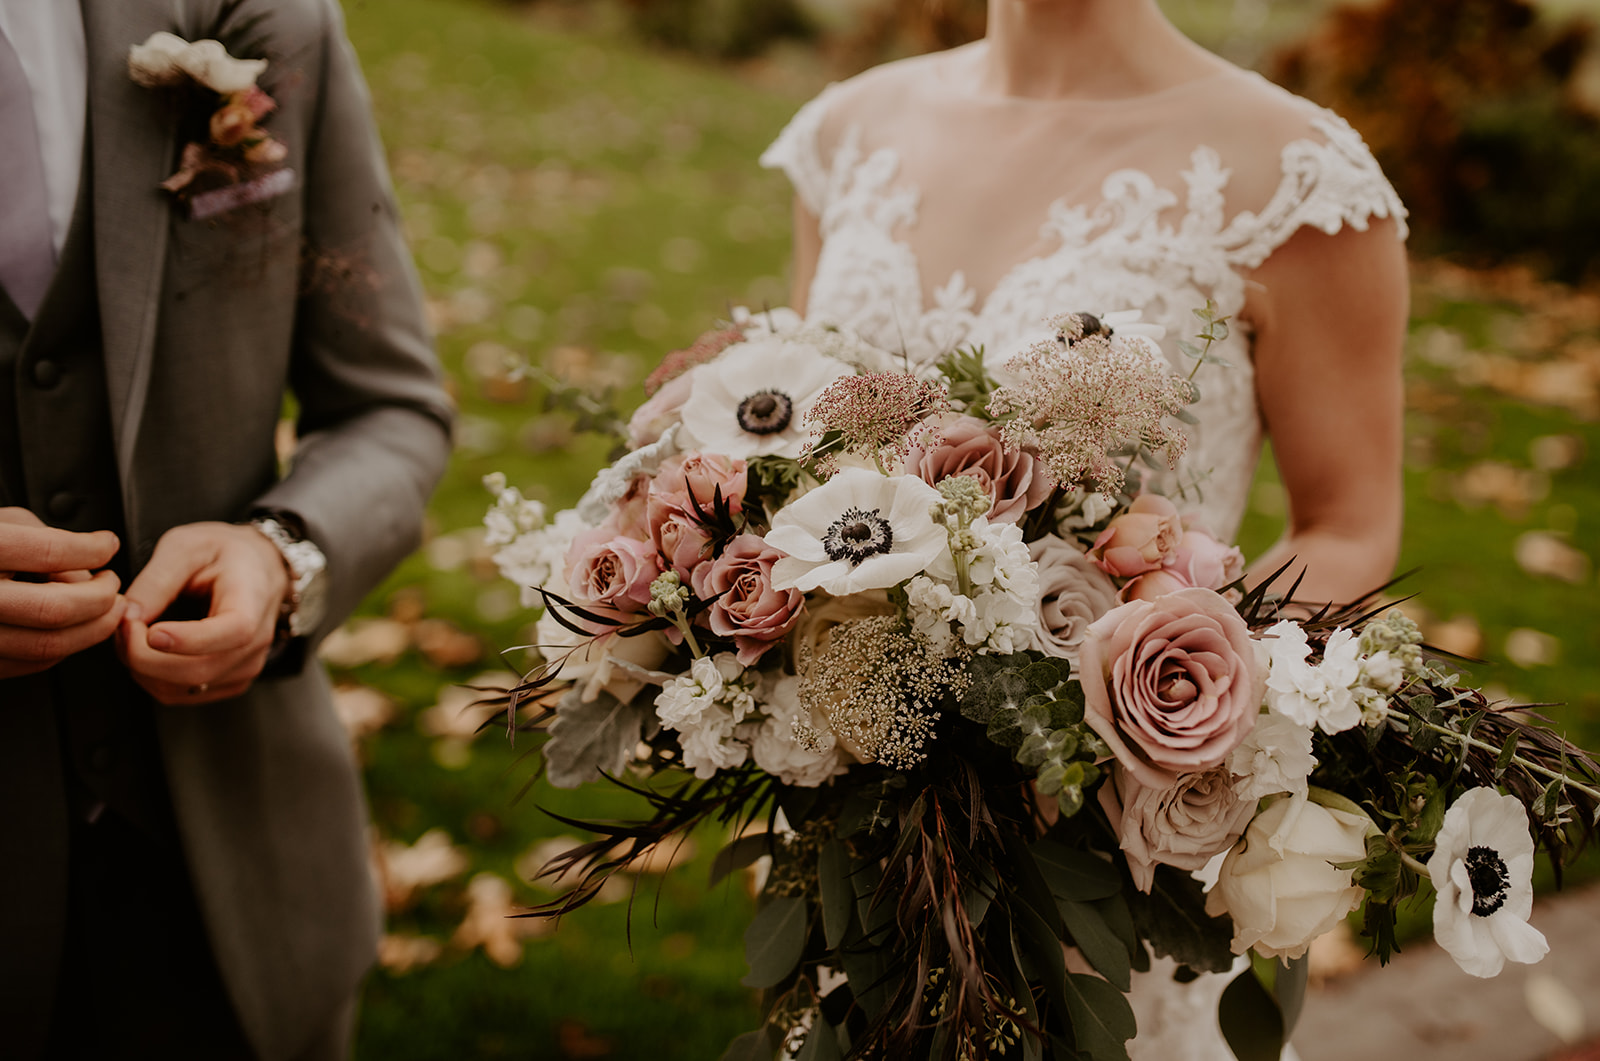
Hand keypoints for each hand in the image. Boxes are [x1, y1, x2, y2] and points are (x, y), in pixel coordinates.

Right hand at [0, 508, 125, 679]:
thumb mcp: (1, 524)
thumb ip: (45, 540)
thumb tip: (85, 573)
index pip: (49, 552)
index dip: (92, 549)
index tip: (107, 546)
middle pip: (55, 609)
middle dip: (101, 598)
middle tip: (113, 584)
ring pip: (48, 646)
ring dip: (93, 628)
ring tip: (106, 607)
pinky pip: (31, 663)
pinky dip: (63, 646)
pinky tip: (73, 627)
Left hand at [117, 522, 289, 704]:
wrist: (257, 568)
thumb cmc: (225, 553)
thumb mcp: (187, 546)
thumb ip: (157, 579)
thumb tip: (128, 615)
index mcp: (252, 600)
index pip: (232, 632)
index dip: (189, 639)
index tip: (151, 632)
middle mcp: (255, 642)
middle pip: (197, 671)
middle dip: (143, 654)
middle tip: (122, 624)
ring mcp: (244, 668)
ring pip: (181, 688)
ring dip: (142, 667)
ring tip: (133, 632)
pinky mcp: (228, 682)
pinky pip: (179, 694)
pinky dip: (151, 677)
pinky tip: (148, 650)